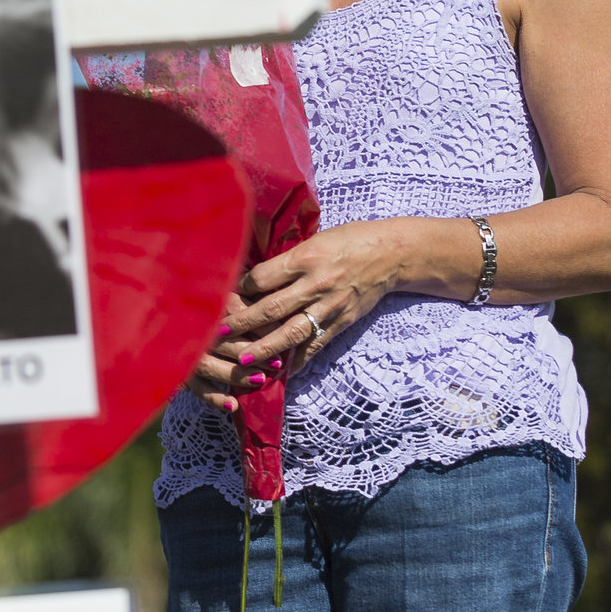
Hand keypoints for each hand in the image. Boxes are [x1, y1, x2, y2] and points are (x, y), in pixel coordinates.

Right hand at [182, 289, 269, 413]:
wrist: (148, 321)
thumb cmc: (192, 308)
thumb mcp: (215, 297)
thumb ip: (236, 301)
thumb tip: (269, 310)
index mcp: (198, 307)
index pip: (233, 315)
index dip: (259, 327)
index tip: (281, 334)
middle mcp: (186, 329)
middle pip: (222, 341)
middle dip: (252, 353)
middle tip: (277, 363)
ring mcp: (179, 351)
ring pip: (207, 365)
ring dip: (236, 375)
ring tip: (261, 380)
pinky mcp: (175, 371)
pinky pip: (194, 387)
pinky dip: (213, 397)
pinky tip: (233, 405)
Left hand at [226, 218, 441, 375]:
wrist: (393, 254)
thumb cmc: (348, 240)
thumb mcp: (313, 240)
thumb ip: (286, 261)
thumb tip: (253, 278)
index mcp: (305, 258)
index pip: (262, 278)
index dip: (239, 289)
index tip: (221, 297)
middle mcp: (316, 284)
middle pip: (272, 308)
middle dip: (242, 323)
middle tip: (218, 334)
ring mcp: (331, 305)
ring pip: (292, 331)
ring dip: (265, 348)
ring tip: (243, 361)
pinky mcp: (344, 321)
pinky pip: (318, 343)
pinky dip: (300, 359)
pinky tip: (283, 371)